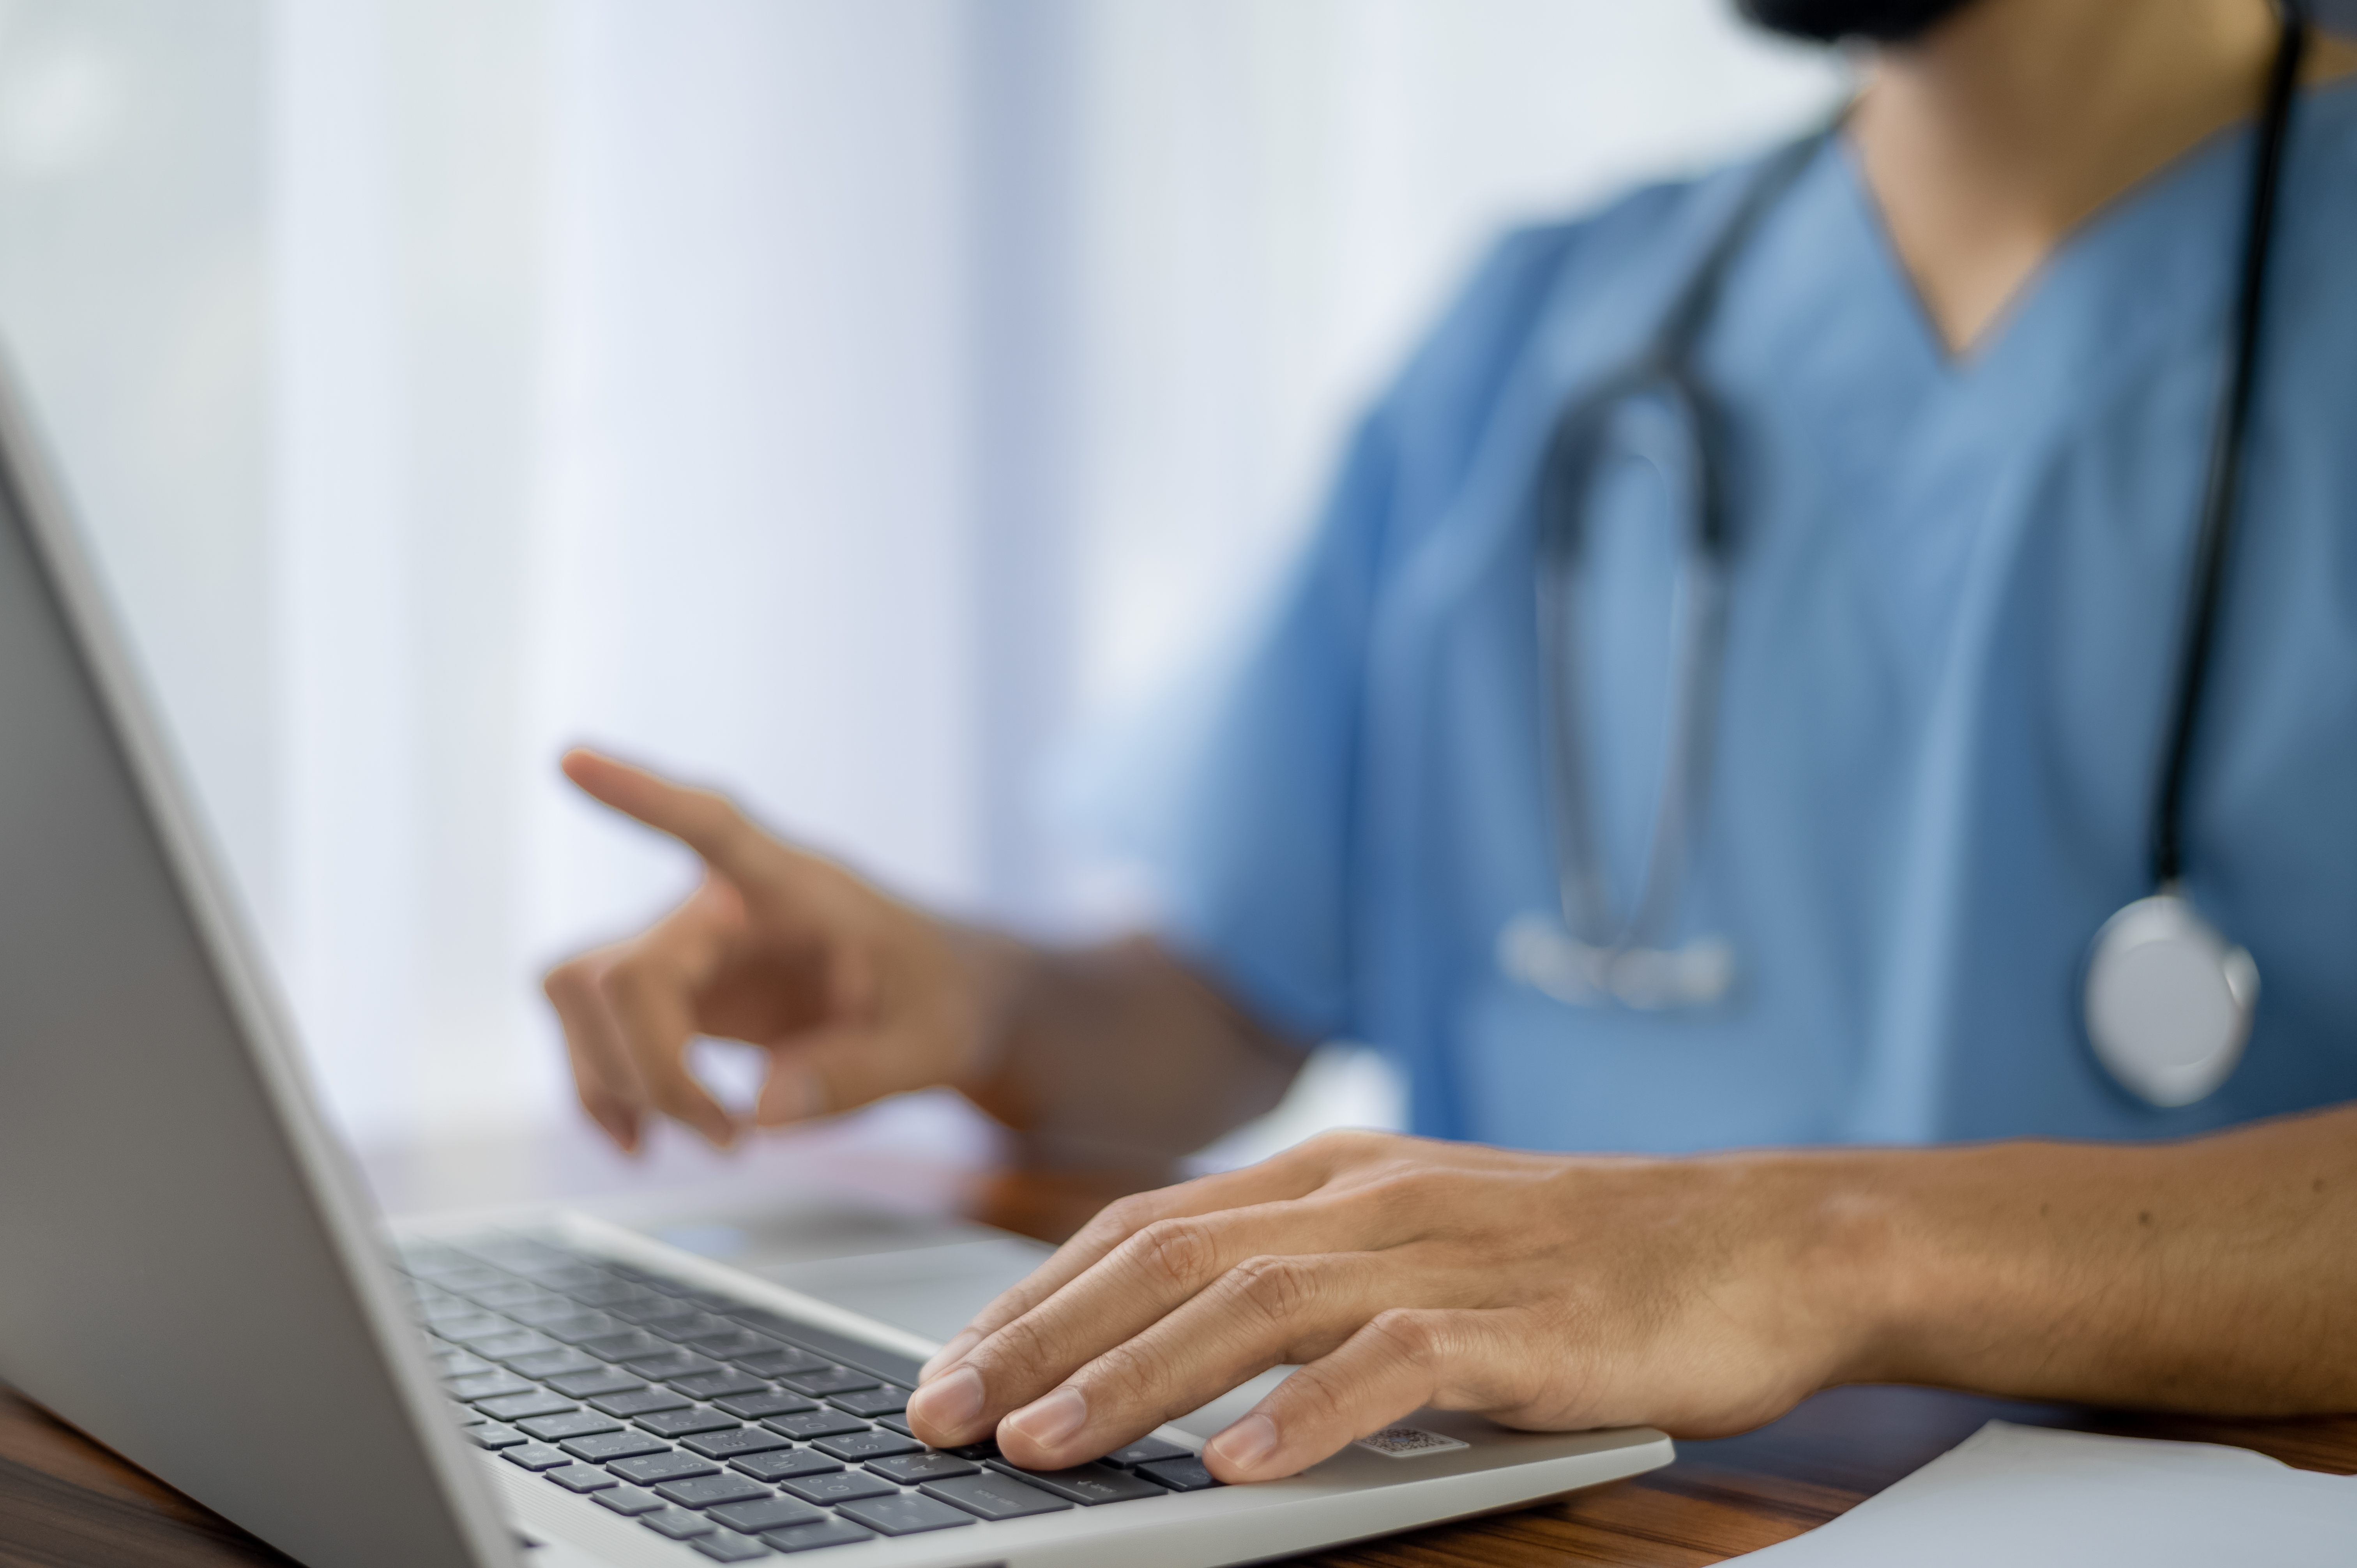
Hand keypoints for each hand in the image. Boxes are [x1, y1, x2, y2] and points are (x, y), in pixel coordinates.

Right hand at [541, 749, 999, 1150]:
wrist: (938, 1005)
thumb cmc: (940, 1001)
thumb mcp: (937, 1042)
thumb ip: (862, 1073)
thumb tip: (764, 1110)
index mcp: (796, 886)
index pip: (712, 825)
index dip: (642, 797)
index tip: (573, 760)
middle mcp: (720, 904)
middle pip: (624, 970)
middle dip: (656, 1070)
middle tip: (733, 1136)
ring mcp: (683, 947)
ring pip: (582, 995)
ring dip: (623, 1082)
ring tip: (717, 1137)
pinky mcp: (666, 994)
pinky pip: (588, 1030)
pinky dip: (602, 1090)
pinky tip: (641, 1137)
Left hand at [904, 1130, 1874, 1481]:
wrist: (1765, 1240)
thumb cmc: (1584, 1253)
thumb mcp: (1421, 1240)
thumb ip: (1311, 1274)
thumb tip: (1177, 1344)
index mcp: (1336, 1174)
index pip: (1149, 1223)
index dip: (1039, 1293)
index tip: (955, 1364)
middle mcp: (1371, 1199)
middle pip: (1169, 1258)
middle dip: (1043, 1337)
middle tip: (945, 1412)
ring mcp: (1445, 1256)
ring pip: (1254, 1305)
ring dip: (1136, 1380)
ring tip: (1044, 1446)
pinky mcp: (1521, 1325)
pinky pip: (1390, 1367)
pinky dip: (1304, 1417)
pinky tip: (1233, 1468)